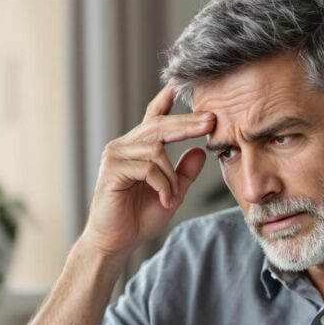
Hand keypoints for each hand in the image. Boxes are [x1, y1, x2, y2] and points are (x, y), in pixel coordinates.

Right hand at [82, 84, 211, 257]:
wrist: (115, 242)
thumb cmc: (138, 218)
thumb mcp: (171, 193)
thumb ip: (184, 174)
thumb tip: (200, 152)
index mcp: (138, 148)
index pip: (154, 117)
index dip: (166, 99)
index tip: (180, 81)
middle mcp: (124, 146)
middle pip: (159, 125)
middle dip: (187, 123)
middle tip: (211, 120)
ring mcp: (116, 156)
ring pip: (155, 149)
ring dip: (171, 175)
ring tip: (173, 195)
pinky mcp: (112, 170)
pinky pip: (147, 167)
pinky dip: (162, 184)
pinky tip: (164, 199)